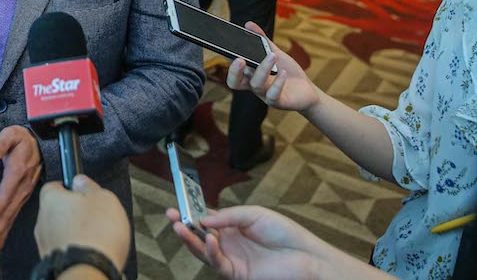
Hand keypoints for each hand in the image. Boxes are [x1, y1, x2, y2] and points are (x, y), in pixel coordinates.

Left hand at [0, 125, 43, 260]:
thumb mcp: (11, 134)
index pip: (8, 190)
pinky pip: (13, 216)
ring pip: (11, 217)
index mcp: (18, 170)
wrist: (37, 144)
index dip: (0, 205)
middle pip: (9, 210)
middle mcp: (22, 185)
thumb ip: (1, 142)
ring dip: (2, 235)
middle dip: (0, 230)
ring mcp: (23, 194)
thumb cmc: (21, 140)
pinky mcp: (21, 198)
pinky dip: (5, 232)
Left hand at [35, 174, 129, 272]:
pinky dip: (74, 249)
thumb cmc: (95, 235)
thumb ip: (89, 187)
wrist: (89, 272)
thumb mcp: (103, 198)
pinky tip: (90, 251)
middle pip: (57, 210)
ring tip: (95, 237)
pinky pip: (63, 250)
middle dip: (73, 213)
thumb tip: (81, 181)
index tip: (82, 191)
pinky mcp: (51, 262)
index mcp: (51, 200)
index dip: (70, 188)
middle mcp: (42, 222)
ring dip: (74, 233)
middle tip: (93, 216)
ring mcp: (45, 244)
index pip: (54, 186)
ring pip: (60, 232)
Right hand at [167, 205, 337, 279]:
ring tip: (179, 226)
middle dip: (184, 225)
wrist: (306, 256)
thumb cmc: (284, 233)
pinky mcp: (237, 273)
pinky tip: (208, 239)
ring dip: (190, 239)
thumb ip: (229, 216)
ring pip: (203, 251)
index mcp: (232, 227)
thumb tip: (204, 219)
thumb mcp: (254, 214)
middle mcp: (228, 243)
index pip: (206, 219)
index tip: (178, 203)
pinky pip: (217, 263)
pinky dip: (210, 251)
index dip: (192, 211)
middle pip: (199, 234)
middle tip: (171, 214)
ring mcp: (231, 258)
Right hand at [226, 22, 319, 112]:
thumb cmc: (287, 71)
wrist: (307, 91)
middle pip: (235, 83)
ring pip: (257, 84)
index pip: (233, 67)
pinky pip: (273, 95)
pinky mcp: (278, 102)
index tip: (223, 47)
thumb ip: (261, 40)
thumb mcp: (274, 53)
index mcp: (249, 74)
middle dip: (234, 72)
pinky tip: (283, 73)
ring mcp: (264, 94)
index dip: (226, 59)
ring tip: (273, 56)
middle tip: (239, 59)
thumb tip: (248, 24)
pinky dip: (277, 83)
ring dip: (263, 69)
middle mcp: (253, 85)